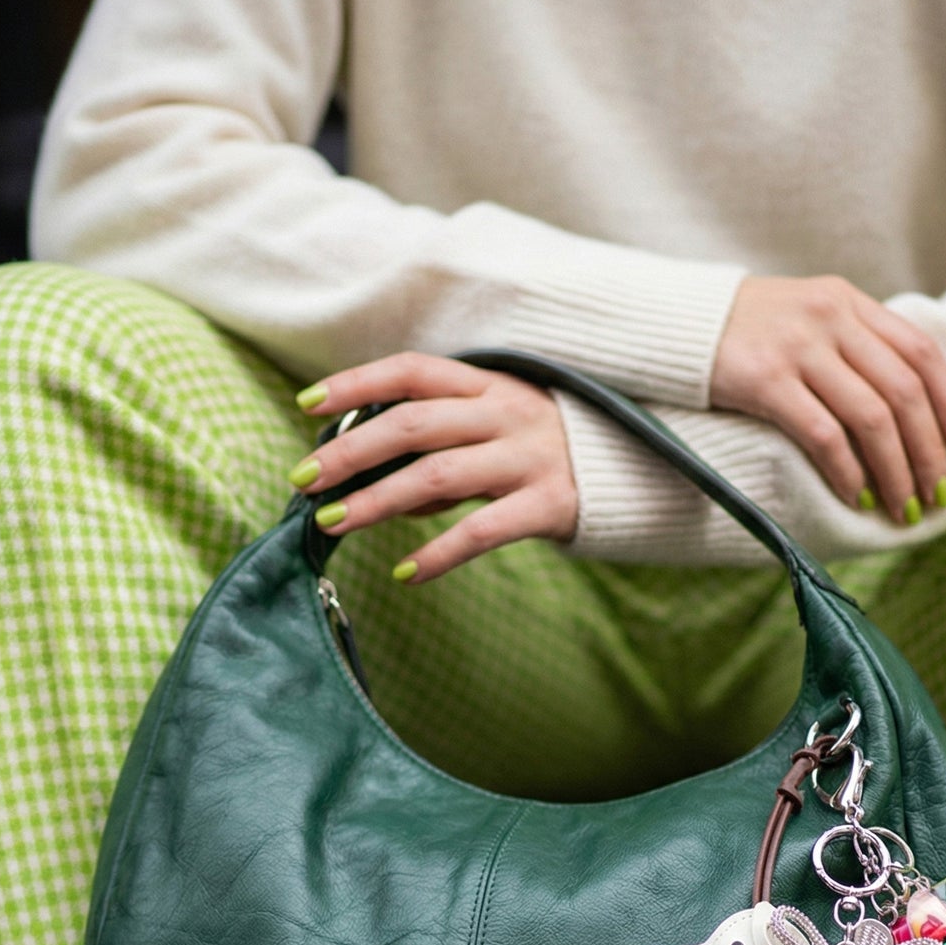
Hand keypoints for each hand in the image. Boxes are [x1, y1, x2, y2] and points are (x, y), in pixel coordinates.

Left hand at [291, 354, 577, 581]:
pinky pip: (482, 531)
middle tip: (305, 479)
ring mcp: (529, 459)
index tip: (308, 404)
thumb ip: (444, 448)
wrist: (641, 474)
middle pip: (412, 425)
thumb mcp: (499, 431)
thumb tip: (379, 481)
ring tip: (334, 522)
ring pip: (437, 476)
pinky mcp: (549, 505)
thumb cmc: (551, 453)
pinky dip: (439, 553)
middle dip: (350, 451)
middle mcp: (507, 414)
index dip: (357, 382)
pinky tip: (405, 573)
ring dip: (376, 501)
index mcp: (490, 386)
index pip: (413, 371)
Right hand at [710, 276, 945, 525]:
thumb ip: (854, 345)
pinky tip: (856, 496)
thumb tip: (907, 407)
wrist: (673, 322)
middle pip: (904, 392)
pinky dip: (848, 472)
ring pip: (872, 418)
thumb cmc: (745, 332)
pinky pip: (823, 434)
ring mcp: (798, 348)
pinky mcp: (765, 381)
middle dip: (927, 452)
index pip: (922, 351)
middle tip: (935, 496)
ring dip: (895, 472)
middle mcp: (830, 319)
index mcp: (848, 302)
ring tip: (901, 508)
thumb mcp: (807, 318)